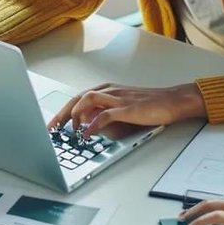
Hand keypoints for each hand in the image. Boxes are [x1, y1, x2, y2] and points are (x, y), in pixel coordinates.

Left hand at [47, 83, 205, 137]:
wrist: (172, 101)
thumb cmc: (150, 105)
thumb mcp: (121, 109)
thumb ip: (104, 113)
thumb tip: (86, 126)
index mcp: (106, 90)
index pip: (77, 98)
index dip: (61, 111)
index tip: (52, 125)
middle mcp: (109, 91)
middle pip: (77, 98)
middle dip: (61, 114)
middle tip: (51, 130)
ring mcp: (118, 98)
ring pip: (86, 100)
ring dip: (74, 115)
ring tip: (70, 131)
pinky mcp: (127, 108)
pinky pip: (104, 114)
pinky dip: (92, 124)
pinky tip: (87, 134)